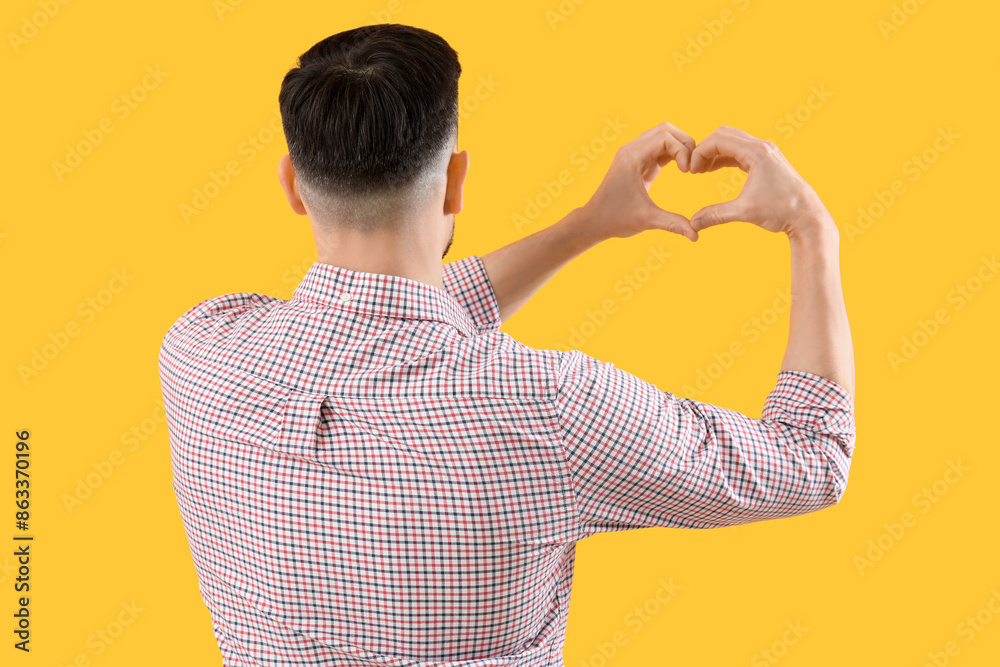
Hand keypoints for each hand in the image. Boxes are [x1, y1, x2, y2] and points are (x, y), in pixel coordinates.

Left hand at [580, 122, 699, 241]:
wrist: (595, 221)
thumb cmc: (615, 219)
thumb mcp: (646, 220)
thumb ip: (672, 224)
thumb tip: (696, 236)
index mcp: (631, 158)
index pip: (665, 137)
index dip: (682, 150)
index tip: (688, 172)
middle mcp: (631, 150)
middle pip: (665, 130)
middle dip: (684, 144)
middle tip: (692, 167)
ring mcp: (634, 154)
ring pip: (663, 136)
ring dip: (680, 147)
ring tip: (688, 168)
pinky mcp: (638, 161)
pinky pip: (660, 148)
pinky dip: (674, 154)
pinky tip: (682, 170)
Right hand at [687, 125, 831, 236]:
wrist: (807, 215)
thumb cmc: (781, 211)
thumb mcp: (745, 212)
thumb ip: (716, 215)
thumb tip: (692, 223)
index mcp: (756, 153)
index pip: (719, 140)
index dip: (699, 153)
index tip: (691, 171)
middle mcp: (762, 147)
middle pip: (724, 134)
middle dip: (705, 149)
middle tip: (694, 169)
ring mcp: (765, 151)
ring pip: (732, 141)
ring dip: (714, 152)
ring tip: (701, 171)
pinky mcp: (766, 160)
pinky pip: (739, 150)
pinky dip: (724, 157)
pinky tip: (714, 170)